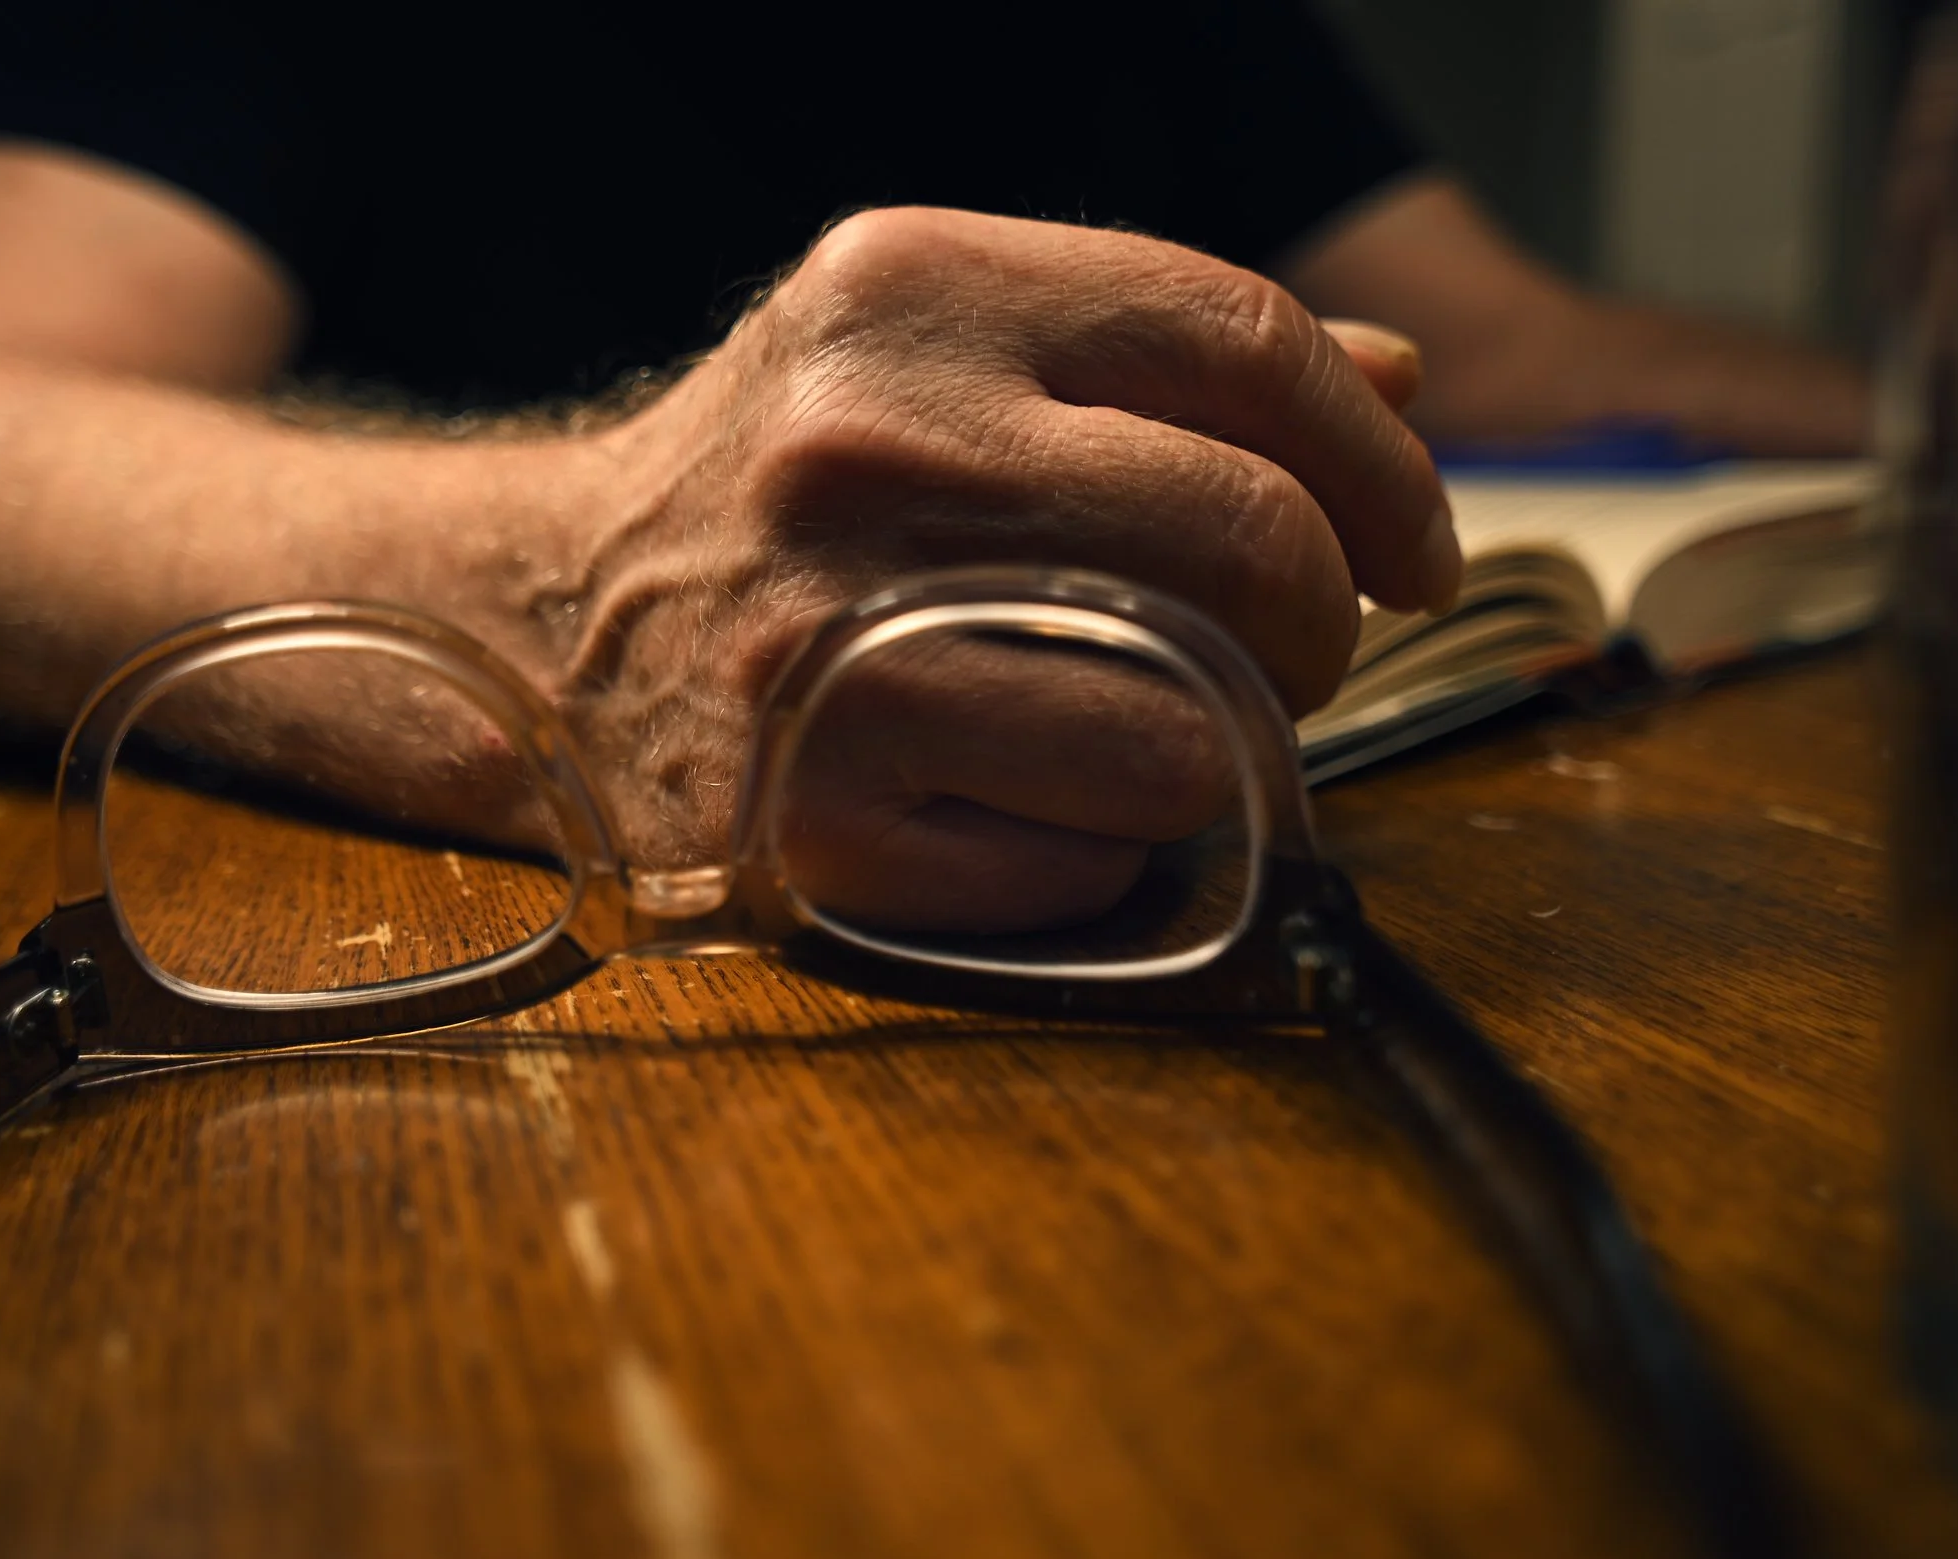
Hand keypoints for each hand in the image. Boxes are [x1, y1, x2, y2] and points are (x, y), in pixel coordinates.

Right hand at [555, 207, 1457, 926]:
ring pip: (1191, 730)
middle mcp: (868, 454)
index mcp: (912, 295)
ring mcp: (835, 652)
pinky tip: (1033, 801)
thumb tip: (1398, 388)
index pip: (1239, 338)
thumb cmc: (782, 488)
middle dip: (1321, 621)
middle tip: (1292, 651)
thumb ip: (1158, 351)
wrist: (546, 627)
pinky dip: (1101, 847)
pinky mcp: (816, 825)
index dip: (1378, 458)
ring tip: (1149, 722)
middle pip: (1248, 540)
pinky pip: (1085, 864)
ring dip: (1218, 750)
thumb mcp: (933, 347)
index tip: (1412, 549)